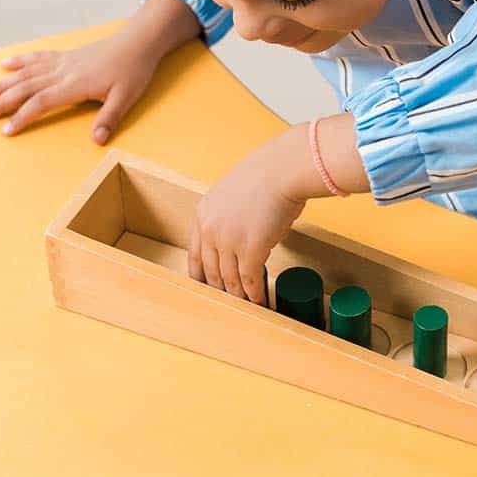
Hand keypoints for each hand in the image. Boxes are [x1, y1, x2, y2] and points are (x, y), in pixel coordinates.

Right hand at [0, 35, 156, 143]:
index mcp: (75, 85)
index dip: (21, 116)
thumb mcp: (126, 98)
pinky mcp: (65, 56)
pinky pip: (37, 57)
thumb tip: (97, 140)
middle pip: (25, 88)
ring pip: (25, 73)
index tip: (5, 130)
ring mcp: (62, 62)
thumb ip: (109, 118)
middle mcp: (62, 72)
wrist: (137, 43)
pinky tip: (4, 65)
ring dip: (2, 84)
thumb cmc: (133, 71)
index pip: (41, 102)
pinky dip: (19, 61)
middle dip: (0, 102)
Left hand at [189, 135, 307, 302]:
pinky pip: (249, 280)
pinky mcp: (250, 250)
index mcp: (203, 214)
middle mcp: (210, 230)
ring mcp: (228, 241)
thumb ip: (230, 215)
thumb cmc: (267, 175)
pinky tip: (260, 301)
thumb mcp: (234, 192)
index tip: (206, 286)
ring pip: (229, 279)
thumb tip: (246, 235)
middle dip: (219, 288)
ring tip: (245, 305)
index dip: (200, 274)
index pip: (194, 254)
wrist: (282, 171)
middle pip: (210, 270)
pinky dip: (254, 294)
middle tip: (228, 300)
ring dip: (238, 295)